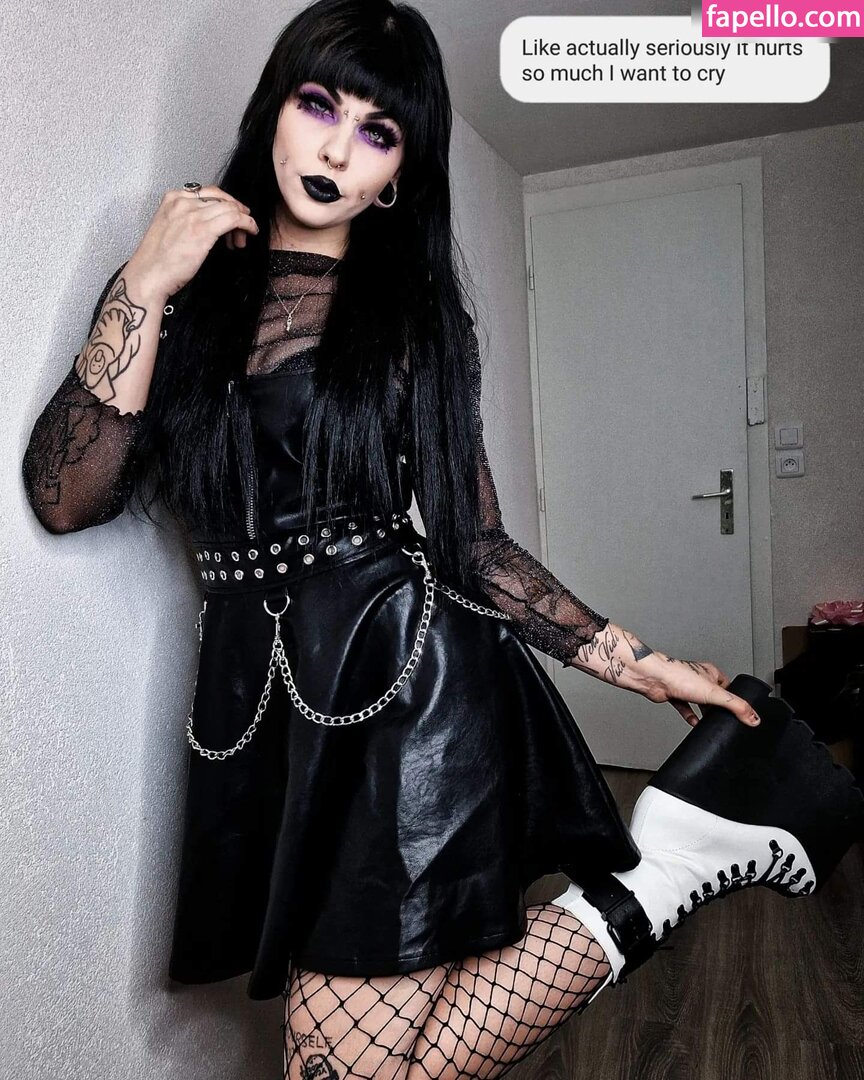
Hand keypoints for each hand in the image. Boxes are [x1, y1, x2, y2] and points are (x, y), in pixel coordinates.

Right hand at [125, 184, 259, 298]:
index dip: (224, 204)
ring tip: (240, 239)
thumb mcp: (170, 228)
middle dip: (235, 211)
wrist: (149, 275)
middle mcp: (182, 202)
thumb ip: (187, 219)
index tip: (231, 216)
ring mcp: (192, 214)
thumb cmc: (158, 261)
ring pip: (230, 208)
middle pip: (221, 198)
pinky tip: (251, 231)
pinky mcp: (203, 229)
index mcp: (172, 199)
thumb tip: (210, 222)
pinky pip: (234, 218)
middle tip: (241, 227)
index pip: (208, 192)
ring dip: (241, 222)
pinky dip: (247, 223)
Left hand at [635, 650, 761, 728]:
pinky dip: (690, 716)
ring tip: (711, 723)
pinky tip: (694, 723)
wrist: (653, 679)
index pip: (728, 686)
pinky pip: (685, 707)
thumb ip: (736, 706)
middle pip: (713, 695)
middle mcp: (698, 677)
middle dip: (717, 707)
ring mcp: (685, 686)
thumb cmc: (678, 677)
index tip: (739, 710)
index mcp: (711, 672)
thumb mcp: (715, 694)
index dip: (734, 698)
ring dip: (704, 712)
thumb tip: (753, 717)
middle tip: (724, 719)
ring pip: (698, 701)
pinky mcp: (674, 695)